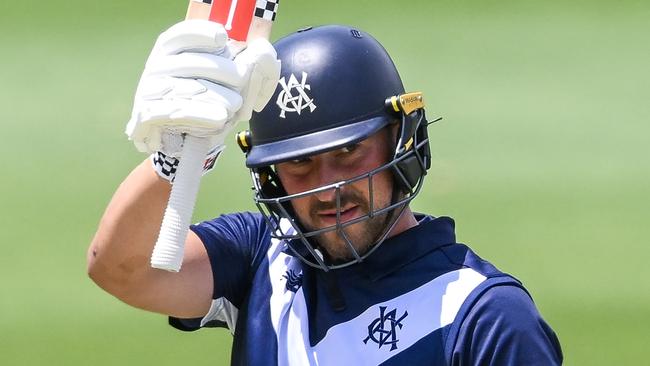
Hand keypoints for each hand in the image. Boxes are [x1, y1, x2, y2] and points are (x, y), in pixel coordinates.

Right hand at [125, 20, 279, 156]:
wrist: (181, 140)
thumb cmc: (206, 103)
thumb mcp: (227, 83)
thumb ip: (247, 65)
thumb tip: (262, 51)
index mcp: (171, 51)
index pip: (183, 35)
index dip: (202, 34)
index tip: (223, 39)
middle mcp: (157, 66)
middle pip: (193, 63)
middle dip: (224, 71)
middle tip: (241, 81)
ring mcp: (149, 90)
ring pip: (189, 89)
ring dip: (218, 97)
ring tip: (235, 105)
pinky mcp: (147, 114)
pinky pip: (178, 111)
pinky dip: (202, 114)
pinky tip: (219, 117)